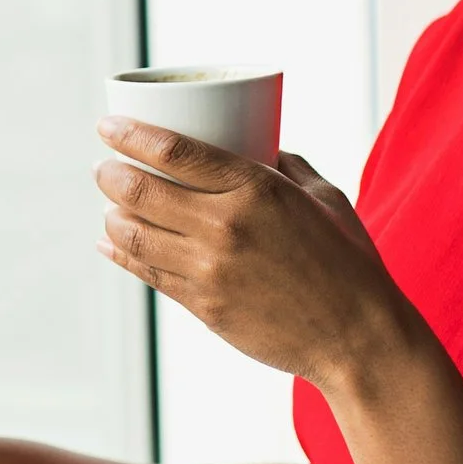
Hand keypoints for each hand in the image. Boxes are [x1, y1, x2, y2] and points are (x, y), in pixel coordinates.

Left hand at [93, 117, 422, 391]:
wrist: (358, 338)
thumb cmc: (348, 262)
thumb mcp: (324, 197)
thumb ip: (286, 165)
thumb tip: (258, 143)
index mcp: (255, 189)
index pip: (171, 151)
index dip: (129, 134)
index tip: (107, 126)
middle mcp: (224, 226)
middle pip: (139, 189)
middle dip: (109, 172)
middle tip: (104, 166)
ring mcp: (209, 270)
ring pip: (133, 234)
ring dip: (111, 214)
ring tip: (110, 203)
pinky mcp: (203, 307)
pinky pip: (147, 273)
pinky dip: (120, 253)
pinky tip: (109, 242)